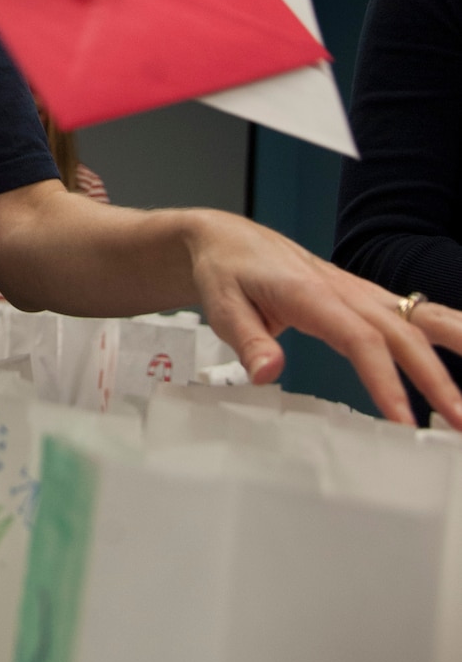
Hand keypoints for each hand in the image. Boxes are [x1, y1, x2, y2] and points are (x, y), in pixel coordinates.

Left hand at [186, 210, 461, 427]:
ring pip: (422, 318)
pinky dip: (449, 333)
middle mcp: (347, 290)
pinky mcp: (367, 298)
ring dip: (457, 349)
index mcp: (312, 294)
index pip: (360, 340)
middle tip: (459, 422)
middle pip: (404, 334)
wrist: (229, 239)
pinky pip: (416, 315)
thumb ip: (248, 340)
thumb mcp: (222, 306)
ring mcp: (362, 292)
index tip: (403, 420)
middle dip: (436, 379)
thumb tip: (268, 374)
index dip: (385, 380)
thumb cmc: (227, 271)